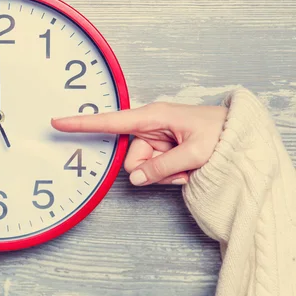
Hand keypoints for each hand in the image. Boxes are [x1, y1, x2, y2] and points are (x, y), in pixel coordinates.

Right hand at [51, 102, 227, 185]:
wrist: (238, 134)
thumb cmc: (220, 133)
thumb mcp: (195, 153)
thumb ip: (161, 167)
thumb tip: (135, 178)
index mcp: (152, 117)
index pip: (109, 122)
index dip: (82, 124)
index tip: (57, 122)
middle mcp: (149, 127)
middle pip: (131, 159)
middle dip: (152, 170)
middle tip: (180, 167)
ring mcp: (155, 139)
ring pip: (143, 169)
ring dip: (165, 173)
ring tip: (189, 166)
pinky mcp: (161, 149)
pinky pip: (154, 170)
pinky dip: (171, 174)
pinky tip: (188, 167)